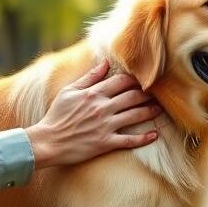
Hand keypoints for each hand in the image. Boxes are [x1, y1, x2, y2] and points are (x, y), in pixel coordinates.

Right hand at [26, 60, 161, 168]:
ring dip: (150, 112)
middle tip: (158, 93)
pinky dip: (143, 138)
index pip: (121, 81)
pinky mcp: (105, 143)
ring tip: (159, 110)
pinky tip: (154, 135)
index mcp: (93, 94)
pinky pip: (129, 140)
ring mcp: (105, 126)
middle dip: (148, 94)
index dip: (135, 79)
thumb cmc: (56, 116)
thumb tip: (105, 63)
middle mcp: (102, 108)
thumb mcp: (69, 91)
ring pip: (135, 116)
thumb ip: (89, 77)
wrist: (48, 142)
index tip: (144, 79)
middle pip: (133, 96)